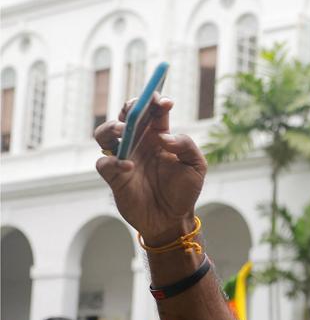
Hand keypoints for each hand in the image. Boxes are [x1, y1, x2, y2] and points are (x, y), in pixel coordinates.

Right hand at [93, 95, 205, 246]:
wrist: (172, 219)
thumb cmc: (184, 190)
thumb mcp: (196, 166)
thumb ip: (186, 146)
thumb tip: (163, 137)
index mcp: (158, 136)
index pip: (153, 111)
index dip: (155, 101)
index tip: (164, 101)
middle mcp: (139, 143)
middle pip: (126, 115)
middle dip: (131, 107)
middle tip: (138, 108)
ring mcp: (124, 157)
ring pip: (104, 133)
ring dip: (111, 126)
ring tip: (124, 130)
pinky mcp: (113, 176)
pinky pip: (104, 162)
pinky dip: (113, 161)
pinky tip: (129, 166)